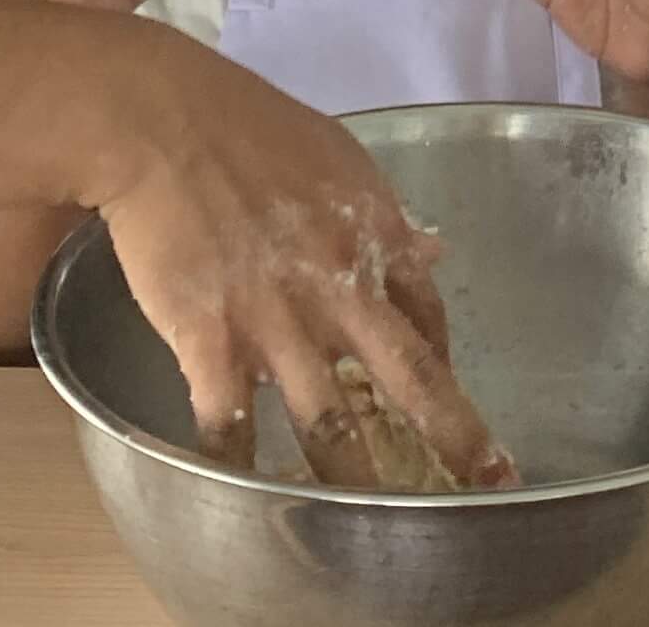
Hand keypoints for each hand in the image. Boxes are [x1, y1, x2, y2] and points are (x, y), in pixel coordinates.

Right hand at [89, 33, 517, 489]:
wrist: (161, 121)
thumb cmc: (244, 126)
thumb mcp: (336, 157)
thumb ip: (383, 215)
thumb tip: (430, 251)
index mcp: (372, 235)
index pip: (427, 313)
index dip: (441, 357)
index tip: (444, 384)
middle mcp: (339, 287)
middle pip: (411, 378)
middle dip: (454, 436)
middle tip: (487, 480)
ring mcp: (279, 321)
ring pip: (331, 422)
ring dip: (356, 479)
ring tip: (373, 527)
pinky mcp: (213, 340)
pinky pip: (231, 425)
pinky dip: (237, 466)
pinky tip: (244, 495)